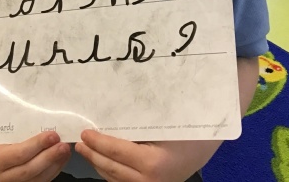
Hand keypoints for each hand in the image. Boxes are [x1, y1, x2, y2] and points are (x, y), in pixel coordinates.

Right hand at [0, 131, 70, 181]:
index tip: (53, 135)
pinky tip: (63, 158)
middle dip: (49, 156)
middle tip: (63, 145)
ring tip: (66, 150)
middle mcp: (4, 176)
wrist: (1, 161)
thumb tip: (46, 118)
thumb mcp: (8, 136)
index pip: (20, 153)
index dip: (38, 144)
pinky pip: (43, 181)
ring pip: (38, 178)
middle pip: (29, 169)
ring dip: (55, 163)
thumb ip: (23, 131)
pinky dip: (56, 169)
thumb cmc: (6, 143)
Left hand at [76, 130, 219, 181]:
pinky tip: (104, 162)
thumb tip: (112, 114)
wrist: (210, 145)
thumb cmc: (190, 129)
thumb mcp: (165, 122)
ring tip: (87, 151)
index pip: (116, 152)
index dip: (98, 142)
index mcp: (153, 163)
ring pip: (116, 179)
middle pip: (112, 169)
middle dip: (93, 156)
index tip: (84, 133)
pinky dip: (111, 173)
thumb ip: (139, 123)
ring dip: (99, 165)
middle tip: (79, 143)